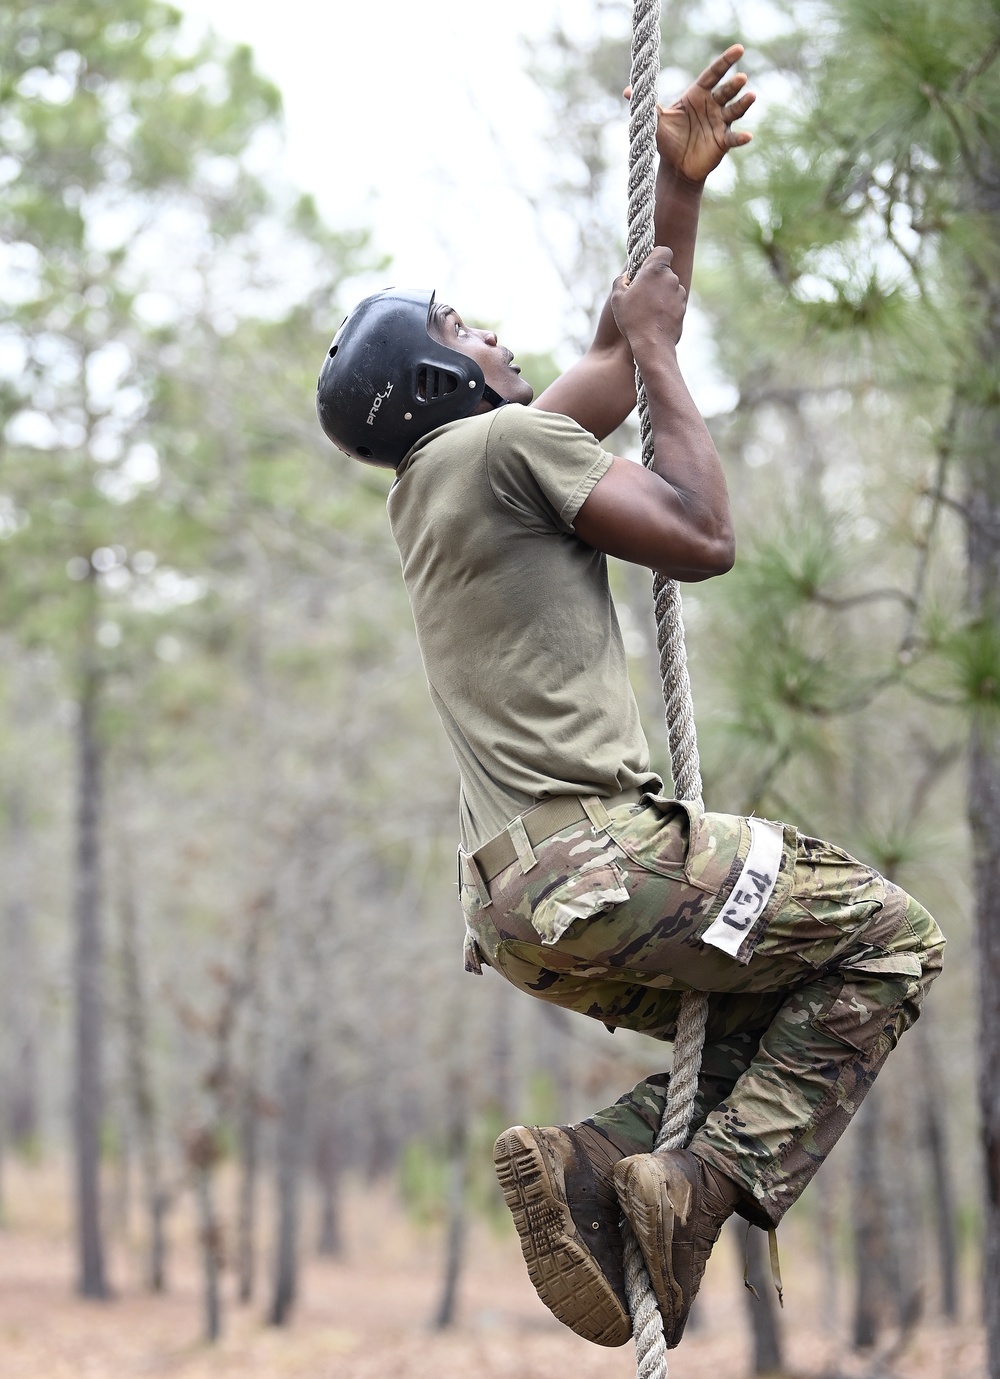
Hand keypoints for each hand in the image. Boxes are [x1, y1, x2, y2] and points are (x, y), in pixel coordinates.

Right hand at [611, 248, 686, 348]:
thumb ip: (620, 281)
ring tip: (647, 309)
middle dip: (655, 279)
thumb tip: (626, 277)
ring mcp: (679, 294)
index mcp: (655, 270)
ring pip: (670, 287)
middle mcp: (671, 279)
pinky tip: (655, 318)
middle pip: (665, 271)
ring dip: (661, 293)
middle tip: (640, 293)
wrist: (652, 345)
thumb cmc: (633, 320)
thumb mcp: (617, 298)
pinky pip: (674, 302)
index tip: (647, 266)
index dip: (656, 256)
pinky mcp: (683, 308)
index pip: (663, 251)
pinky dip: (667, 306)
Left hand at [625, 44, 754, 184]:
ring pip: (735, 110)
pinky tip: (747, 136)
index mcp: (698, 95)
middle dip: (733, 84)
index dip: (725, 62)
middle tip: (740, 77)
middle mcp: (712, 106)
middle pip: (725, 91)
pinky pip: (734, 138)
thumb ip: (647, 105)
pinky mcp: (723, 141)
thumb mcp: (656, 121)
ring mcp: (720, 123)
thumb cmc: (668, 140)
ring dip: (743, 104)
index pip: (713, 74)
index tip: (738, 49)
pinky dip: (740, 137)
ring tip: (751, 96)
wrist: (675, 167)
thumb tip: (627, 91)